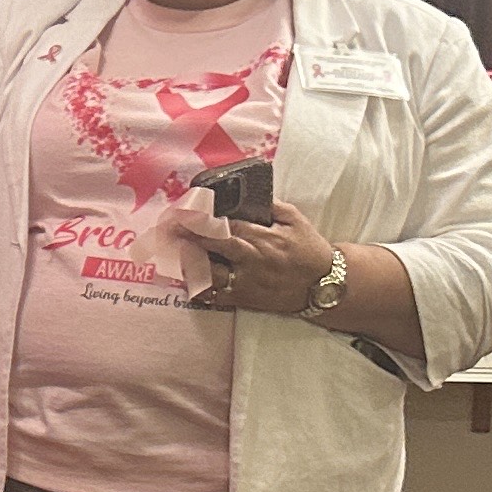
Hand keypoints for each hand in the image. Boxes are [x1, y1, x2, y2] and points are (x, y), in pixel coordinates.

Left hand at [179, 194, 341, 314]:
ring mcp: (247, 281)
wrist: (323, 284)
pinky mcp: (245, 298)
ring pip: (212, 272)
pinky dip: (200, 288)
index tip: (184, 210)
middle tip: (168, 226)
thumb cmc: (310, 249)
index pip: (228, 224)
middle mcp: (253, 259)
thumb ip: (272, 206)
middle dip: (190, 234)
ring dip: (188, 261)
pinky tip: (183, 278)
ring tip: (169, 251)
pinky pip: (217, 295)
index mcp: (264, 237)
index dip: (204, 218)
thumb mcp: (296, 220)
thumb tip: (250, 193)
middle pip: (215, 244)